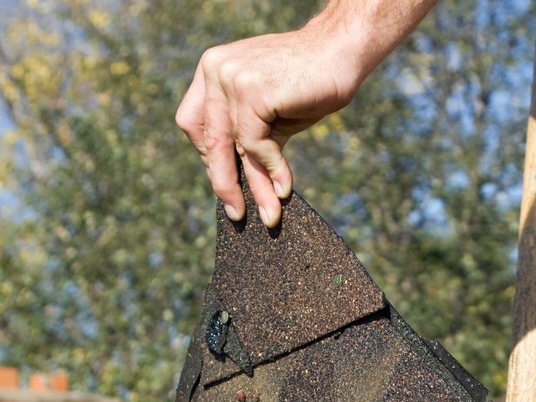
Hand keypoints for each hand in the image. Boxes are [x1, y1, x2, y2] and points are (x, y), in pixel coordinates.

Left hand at [177, 1, 438, 226]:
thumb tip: (238, 186)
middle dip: (223, 181)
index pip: (195, 123)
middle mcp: (215, 69)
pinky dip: (272, 169)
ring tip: (269, 214)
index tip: (227, 181)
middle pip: (208, 139)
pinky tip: (285, 187)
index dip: (209, 156)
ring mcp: (231, 78)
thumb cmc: (308, 83)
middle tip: (236, 213)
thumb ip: (248, 137)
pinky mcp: (252, 92)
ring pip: (232, 146)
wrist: (340, 52)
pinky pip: (254, 144)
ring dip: (254, 186)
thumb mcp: (269, 113)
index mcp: (211, 70)